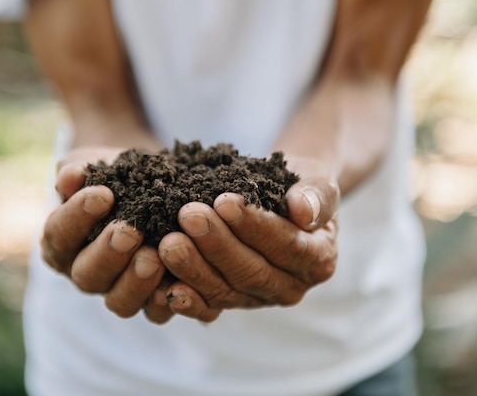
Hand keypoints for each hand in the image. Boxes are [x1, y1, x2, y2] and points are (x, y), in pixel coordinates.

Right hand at [41, 147, 171, 321]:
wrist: (150, 185)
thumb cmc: (114, 176)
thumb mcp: (93, 165)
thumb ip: (76, 171)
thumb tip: (71, 176)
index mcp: (61, 242)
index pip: (60, 234)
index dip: (78, 216)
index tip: (103, 195)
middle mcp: (84, 272)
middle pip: (87, 274)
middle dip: (109, 253)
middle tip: (130, 232)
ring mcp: (116, 291)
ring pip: (119, 301)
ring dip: (136, 282)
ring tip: (155, 257)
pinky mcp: (150, 301)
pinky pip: (155, 313)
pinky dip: (166, 302)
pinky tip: (179, 284)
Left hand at [157, 159, 339, 321]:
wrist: (281, 199)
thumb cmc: (297, 187)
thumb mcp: (315, 180)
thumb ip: (316, 195)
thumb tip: (303, 210)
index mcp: (318, 260)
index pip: (286, 246)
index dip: (254, 226)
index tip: (224, 201)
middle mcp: (290, 287)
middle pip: (252, 272)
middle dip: (217, 245)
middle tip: (188, 215)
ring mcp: (258, 299)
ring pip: (226, 290)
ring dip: (195, 268)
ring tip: (168, 243)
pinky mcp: (231, 301)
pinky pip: (209, 306)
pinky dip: (188, 300)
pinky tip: (168, 288)